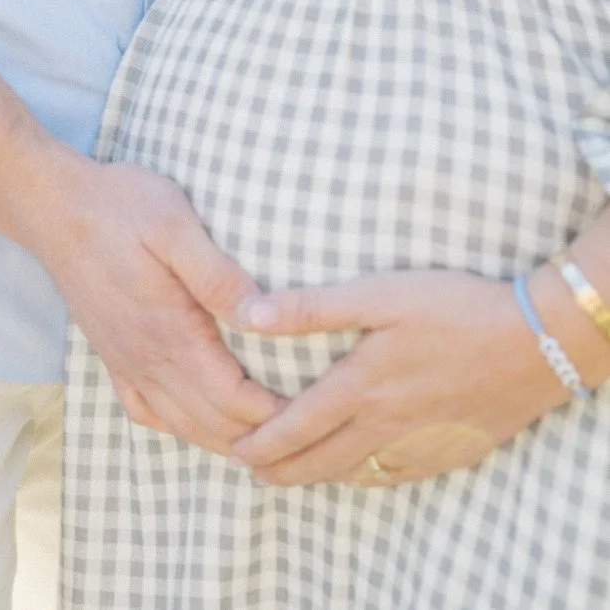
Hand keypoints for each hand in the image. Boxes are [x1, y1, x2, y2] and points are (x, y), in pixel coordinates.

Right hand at [23, 147, 282, 453]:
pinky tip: (200, 421)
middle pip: (215, 425)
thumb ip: (218, 275)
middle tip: (309, 433)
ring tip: (270, 440)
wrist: (52, 205)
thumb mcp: (174, 223)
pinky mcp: (111, 355)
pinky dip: (181, 428)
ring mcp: (126, 361)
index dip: (279, 415)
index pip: (235, 401)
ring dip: (227, 440)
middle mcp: (147, 359)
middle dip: (263, 437)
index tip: (319, 410)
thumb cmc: (119, 205)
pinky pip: (147, 412)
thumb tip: (263, 319)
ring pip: (183, 426)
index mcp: (169, 332)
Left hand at [227, 270, 572, 486]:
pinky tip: (362, 474)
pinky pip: (397, 476)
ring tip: (295, 477)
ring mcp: (420, 441)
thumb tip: (250, 315)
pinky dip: (367, 479)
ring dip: (320, 476)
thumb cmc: (455, 307)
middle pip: (322, 459)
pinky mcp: (451, 447)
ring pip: (358, 471)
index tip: (236, 453)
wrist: (536, 342)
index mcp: (361, 386)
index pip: (297, 424)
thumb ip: (313, 307)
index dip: (263, 442)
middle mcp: (385, 423)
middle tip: (252, 474)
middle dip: (282, 470)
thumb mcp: (379, 294)